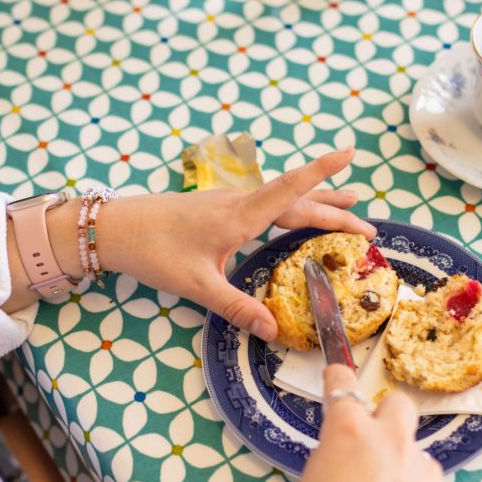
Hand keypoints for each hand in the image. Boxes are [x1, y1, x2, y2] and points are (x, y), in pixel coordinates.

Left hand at [97, 147, 372, 340]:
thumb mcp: (197, 285)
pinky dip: (288, 206)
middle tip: (367, 219)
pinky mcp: (215, 208)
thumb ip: (236, 307)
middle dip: (333, 207)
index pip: (290, 191)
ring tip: (344, 199)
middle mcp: (238, 204)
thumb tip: (273, 330)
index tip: (349, 151)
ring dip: (313, 201)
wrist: (113, 228)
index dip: (322, 172)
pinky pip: (264, 203)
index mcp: (239, 216)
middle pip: (294, 200)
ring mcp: (226, 203)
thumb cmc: (153, 252)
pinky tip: (289, 211)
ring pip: (279, 199)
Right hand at [290, 365, 455, 481]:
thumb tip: (345, 463)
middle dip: (386, 417)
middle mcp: (390, 440)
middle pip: (397, 405)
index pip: (342, 386)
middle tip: (371, 445)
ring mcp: (423, 469)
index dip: (338, 379)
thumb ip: (331, 463)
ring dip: (403, 469)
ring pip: (417, 454)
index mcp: (348, 431)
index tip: (337, 375)